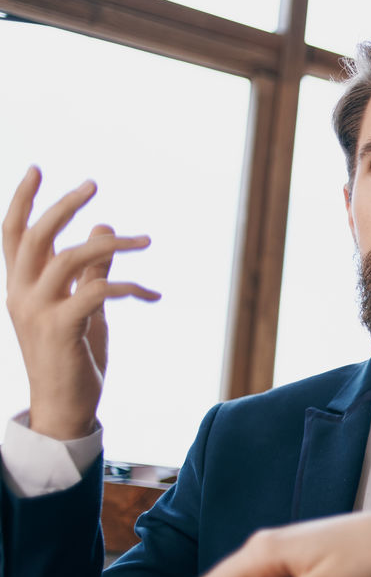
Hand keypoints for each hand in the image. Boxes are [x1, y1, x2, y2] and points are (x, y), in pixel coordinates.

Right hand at [3, 166, 158, 439]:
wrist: (64, 407)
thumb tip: (103, 228)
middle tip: (93, 184)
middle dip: (63, 205)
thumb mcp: (85, 307)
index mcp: (20, 286)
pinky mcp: (61, 329)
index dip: (21, 200)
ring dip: (111, 244)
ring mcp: (38, 311)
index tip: (37, 169)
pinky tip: (150, 293)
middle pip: (36, 236)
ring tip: (145, 240)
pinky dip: (127, 286)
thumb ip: (92, 270)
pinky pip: (96, 291)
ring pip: (69, 257)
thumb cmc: (74, 358)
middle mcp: (20, 294)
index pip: (13, 234)